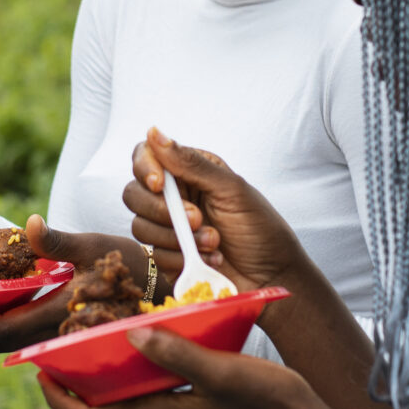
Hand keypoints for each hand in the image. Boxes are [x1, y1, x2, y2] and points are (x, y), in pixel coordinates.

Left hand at [0, 215, 149, 352]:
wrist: (160, 284)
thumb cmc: (130, 262)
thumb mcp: (94, 244)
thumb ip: (58, 240)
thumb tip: (29, 223)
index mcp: (58, 311)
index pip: (4, 329)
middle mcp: (54, 327)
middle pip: (0, 341)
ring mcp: (57, 328)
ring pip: (10, 338)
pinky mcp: (61, 322)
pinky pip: (22, 329)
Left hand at [37, 327, 342, 408]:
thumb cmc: (265, 398)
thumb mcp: (221, 370)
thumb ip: (176, 353)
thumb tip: (128, 334)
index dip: (59, 399)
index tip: (39, 370)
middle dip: (72, 390)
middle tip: (55, 355)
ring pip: (120, 405)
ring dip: (98, 384)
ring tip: (85, 348)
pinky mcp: (188, 408)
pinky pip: (143, 398)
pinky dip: (127, 380)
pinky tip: (133, 350)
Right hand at [122, 127, 306, 291]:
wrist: (274, 277)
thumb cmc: (260, 228)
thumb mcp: (231, 190)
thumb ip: (191, 163)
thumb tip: (154, 132)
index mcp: (188, 171)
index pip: (145, 157)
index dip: (145, 168)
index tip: (158, 185)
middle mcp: (174, 197)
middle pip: (134, 193)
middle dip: (161, 210)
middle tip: (197, 219)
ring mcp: (169, 228)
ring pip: (140, 226)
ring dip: (177, 237)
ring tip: (214, 242)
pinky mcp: (169, 257)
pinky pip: (155, 255)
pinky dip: (182, 258)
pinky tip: (211, 260)